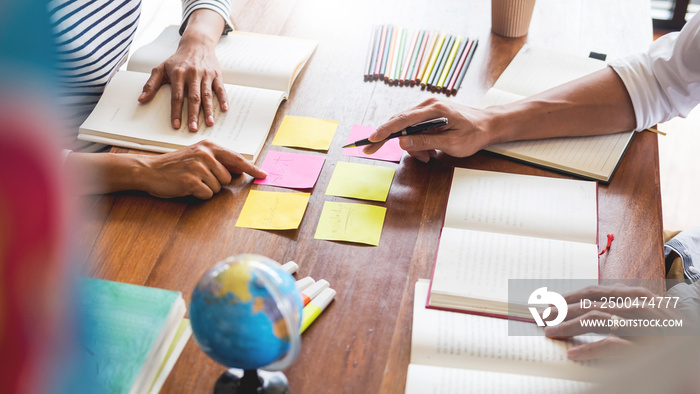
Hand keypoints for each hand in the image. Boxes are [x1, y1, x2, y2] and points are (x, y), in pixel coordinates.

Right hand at [136, 140, 265, 198]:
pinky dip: (199, 195)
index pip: (237, 158)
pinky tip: (186, 187)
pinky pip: (207, 195)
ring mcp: (198, 167)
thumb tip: (240, 171)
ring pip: (218, 188)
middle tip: (199, 177)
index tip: (264, 175)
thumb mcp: (197, 156)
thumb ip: (218, 161)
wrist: (149, 170)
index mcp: (209, 146)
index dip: (252, 168)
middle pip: (228, 178)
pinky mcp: (191, 181)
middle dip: (217, 182)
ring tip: (191, 180)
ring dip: (206, 188)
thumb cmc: (175, 165)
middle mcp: (205, 154)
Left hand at [138, 33, 226, 131]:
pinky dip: (223, 98)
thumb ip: (151, 84)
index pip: (176, 96)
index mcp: (178, 74)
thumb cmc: (178, 59)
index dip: (176, 111)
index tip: (176, 125)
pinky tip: (224, 109)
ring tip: (209, 123)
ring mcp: (205, 74)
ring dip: (208, 110)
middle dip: (193, 114)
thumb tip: (141, 99)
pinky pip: (220, 88)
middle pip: (193, 98)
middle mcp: (192, 74)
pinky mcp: (216, 74)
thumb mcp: (161, 68)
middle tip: (193, 129)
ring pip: (207, 95)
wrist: (196, 44)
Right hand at [363, 98, 495, 161]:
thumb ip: (426, 141)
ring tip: (428, 157)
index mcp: (434, 109)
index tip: (372, 138)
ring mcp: (428, 109)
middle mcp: (428, 105)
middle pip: (399, 122)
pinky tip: (429, 151)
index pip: (403, 119)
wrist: (489, 124)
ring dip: (411, 146)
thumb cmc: (474, 134)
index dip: (385, 130)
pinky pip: (415, 128)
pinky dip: (417, 142)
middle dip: (389, 139)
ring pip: (406, 128)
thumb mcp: (452, 142)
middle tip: (370, 151)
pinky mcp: (429, 115)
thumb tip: (402, 142)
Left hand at [544, 285, 682, 360]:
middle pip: (591, 304)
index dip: (568, 297)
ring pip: (597, 320)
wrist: (691, 349)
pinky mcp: (646, 348)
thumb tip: (581, 308)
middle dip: (561, 310)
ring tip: (550, 332)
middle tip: (540, 317)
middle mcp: (637, 306)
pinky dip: (590, 349)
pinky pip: (613, 345)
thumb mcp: (642, 311)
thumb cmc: (664, 329)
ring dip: (569, 326)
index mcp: (634, 295)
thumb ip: (618, 306)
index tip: (548, 303)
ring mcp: (642, 325)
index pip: (594, 292)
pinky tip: (573, 354)